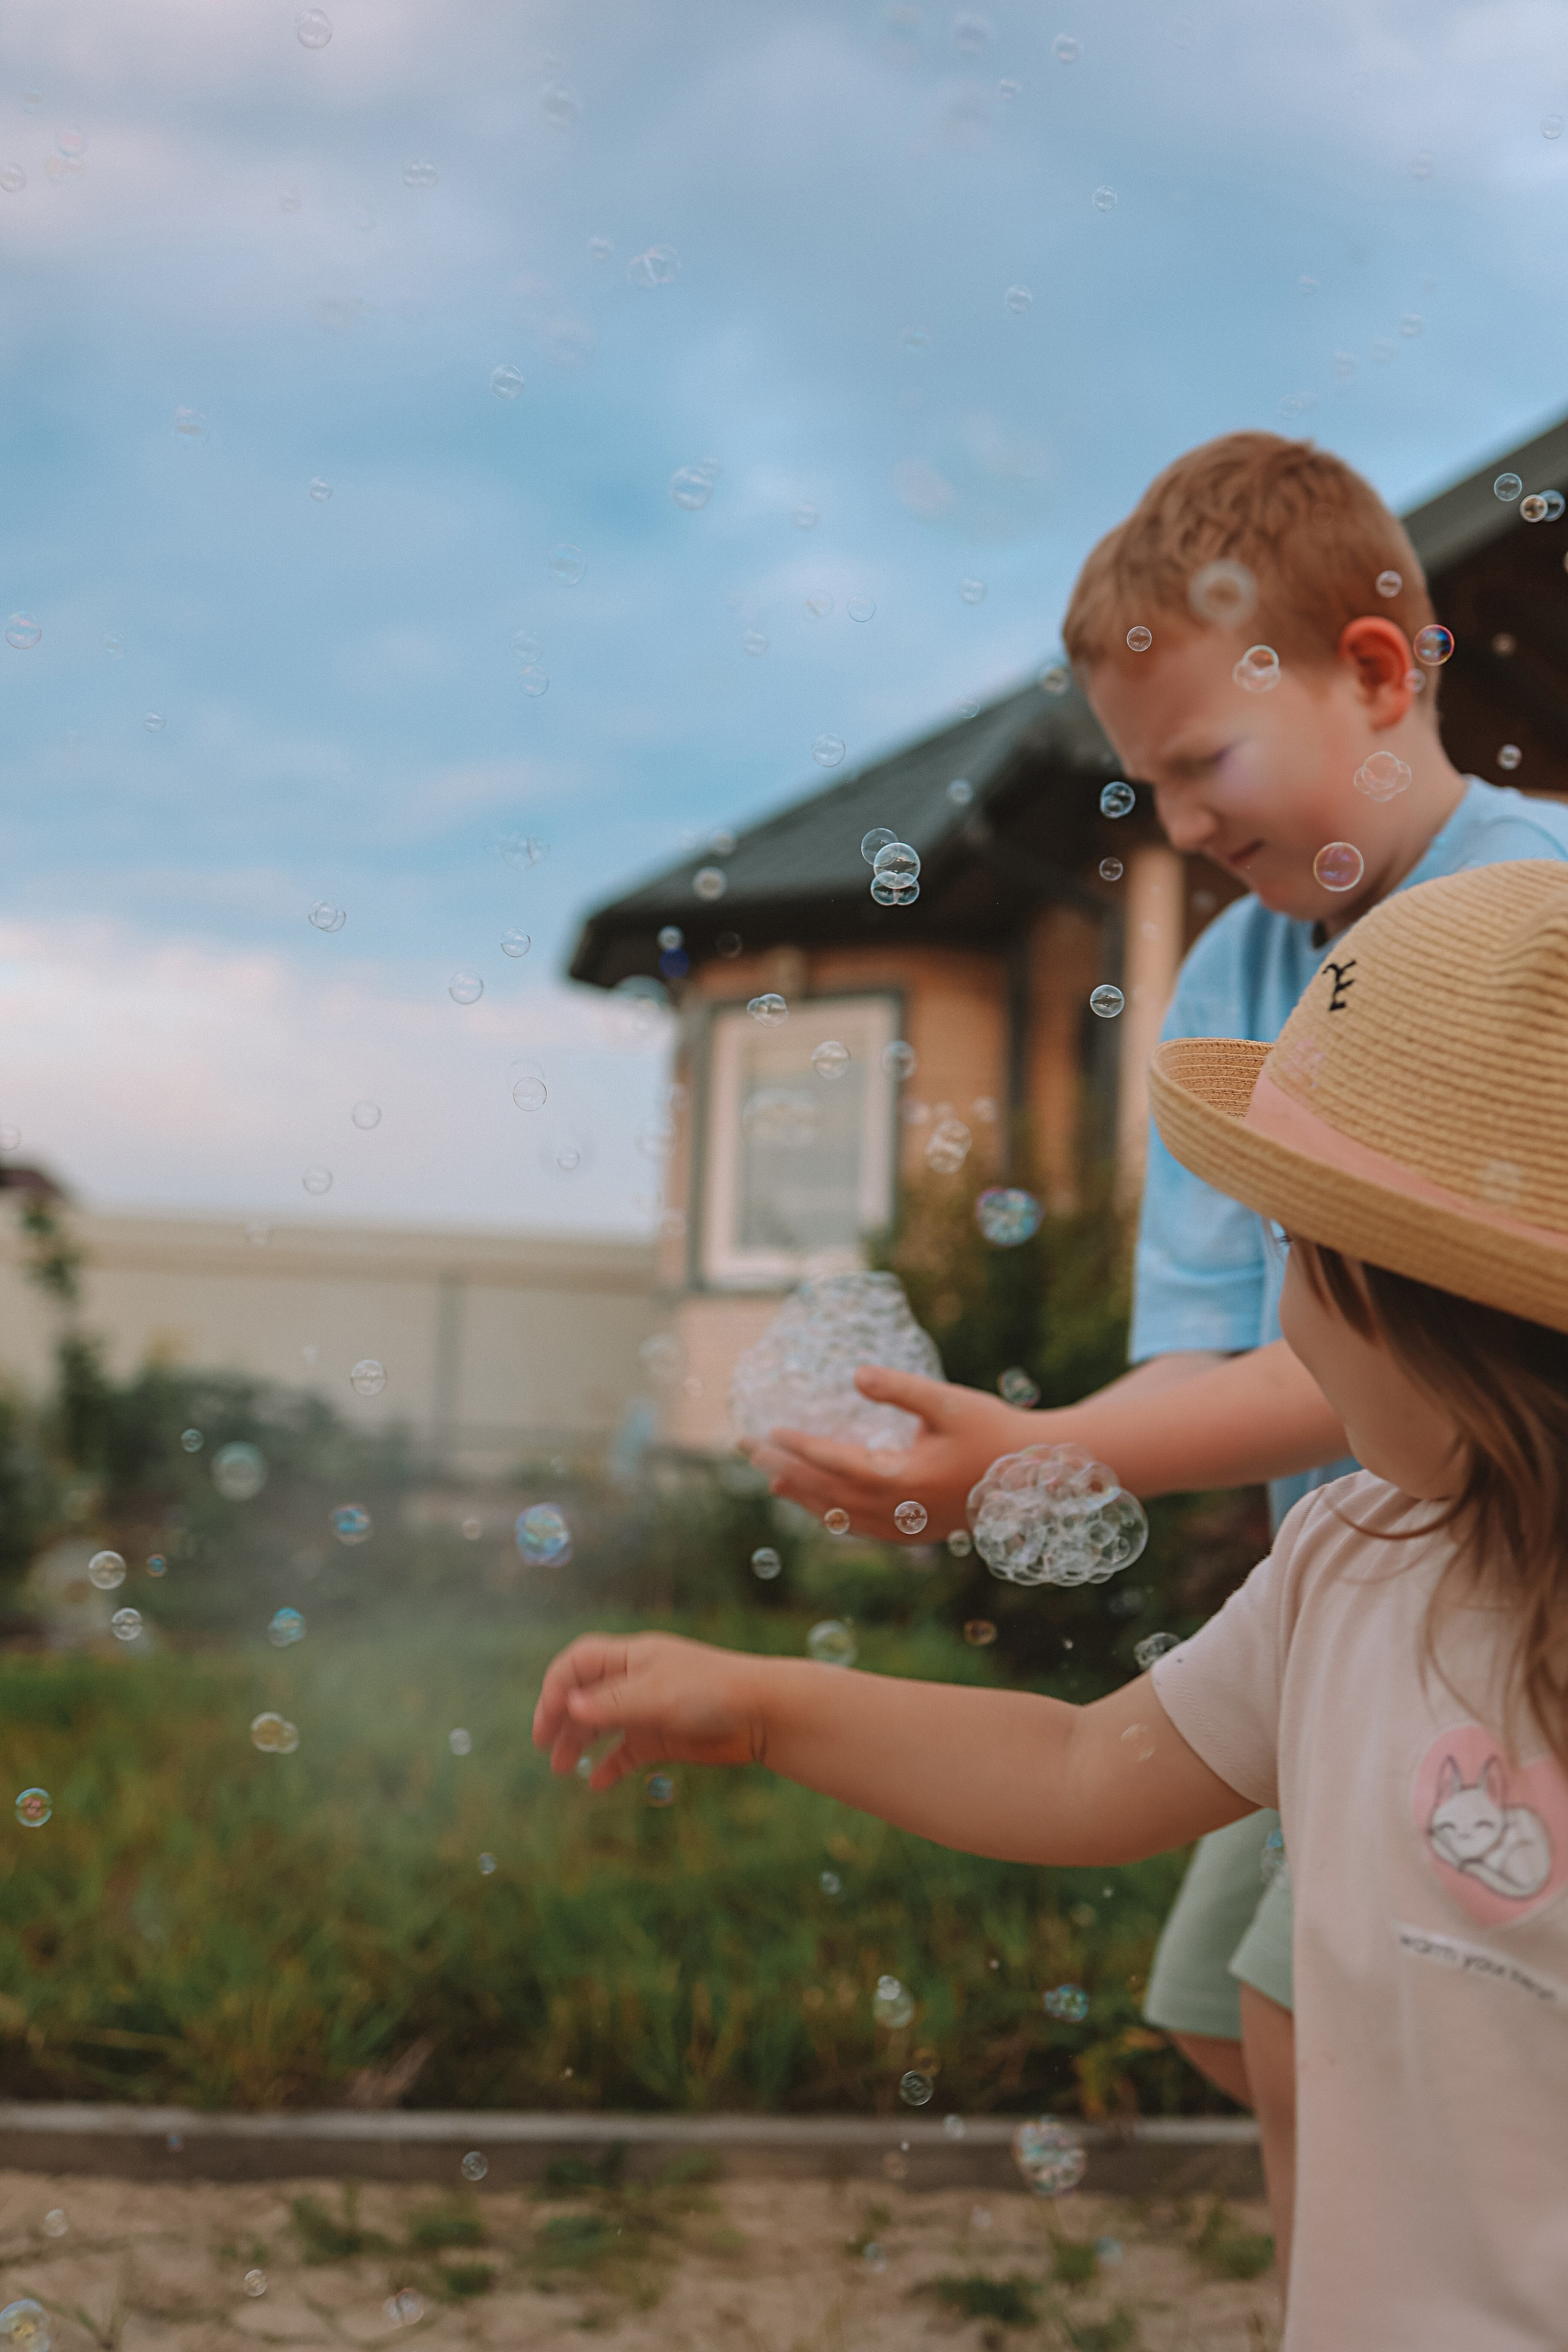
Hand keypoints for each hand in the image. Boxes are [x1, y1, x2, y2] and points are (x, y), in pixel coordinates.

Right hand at [532, 1632, 770, 1788]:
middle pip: (585, 1695)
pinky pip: (628, 1750)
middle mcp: (636, 1681)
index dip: (557, 1687)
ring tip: (560, 1767)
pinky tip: (596, 1783)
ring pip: (603, 1724)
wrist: (762, 1714)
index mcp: (631, 1658)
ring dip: (580, 1742)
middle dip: (561, 1718)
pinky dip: (610, 1765)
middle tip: (544, 1747)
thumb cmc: (710, 1692)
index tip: (548, 1719)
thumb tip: (568, 1706)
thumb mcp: (654, 1695)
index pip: (579, 1663)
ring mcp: (650, 1709)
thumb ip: (611, 1703)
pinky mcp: (665, 1737)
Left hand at [743, 1365, 1037, 1538]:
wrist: (1036, 1477)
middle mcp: (898, 1510)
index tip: (767, 1431)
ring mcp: (907, 1527)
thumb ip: (901, 1388)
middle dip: (785, 1470)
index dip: (798, 1447)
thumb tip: (856, 1375)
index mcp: (901, 1479)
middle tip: (747, 1449)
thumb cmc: (994, 1433)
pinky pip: (862, 1528)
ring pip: (841, 1517)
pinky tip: (822, 1504)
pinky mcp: (917, 1532)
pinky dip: (834, 1515)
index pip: (835, 1463)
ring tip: (772, 1480)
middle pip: (827, 1493)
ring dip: (804, 1497)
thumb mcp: (949, 1402)